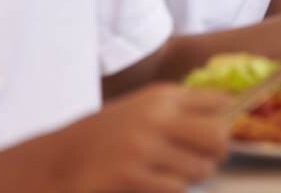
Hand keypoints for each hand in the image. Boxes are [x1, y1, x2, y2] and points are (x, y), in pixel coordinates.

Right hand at [51, 83, 230, 191]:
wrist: (53, 163)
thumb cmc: (101, 139)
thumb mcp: (139, 112)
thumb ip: (177, 114)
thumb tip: (227, 122)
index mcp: (160, 97)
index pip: (219, 101)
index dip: (226, 120)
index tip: (218, 133)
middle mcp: (156, 117)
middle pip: (219, 135)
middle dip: (216, 153)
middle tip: (201, 160)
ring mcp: (144, 147)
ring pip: (201, 168)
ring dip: (190, 177)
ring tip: (167, 174)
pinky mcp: (132, 176)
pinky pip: (176, 189)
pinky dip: (169, 190)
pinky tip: (150, 185)